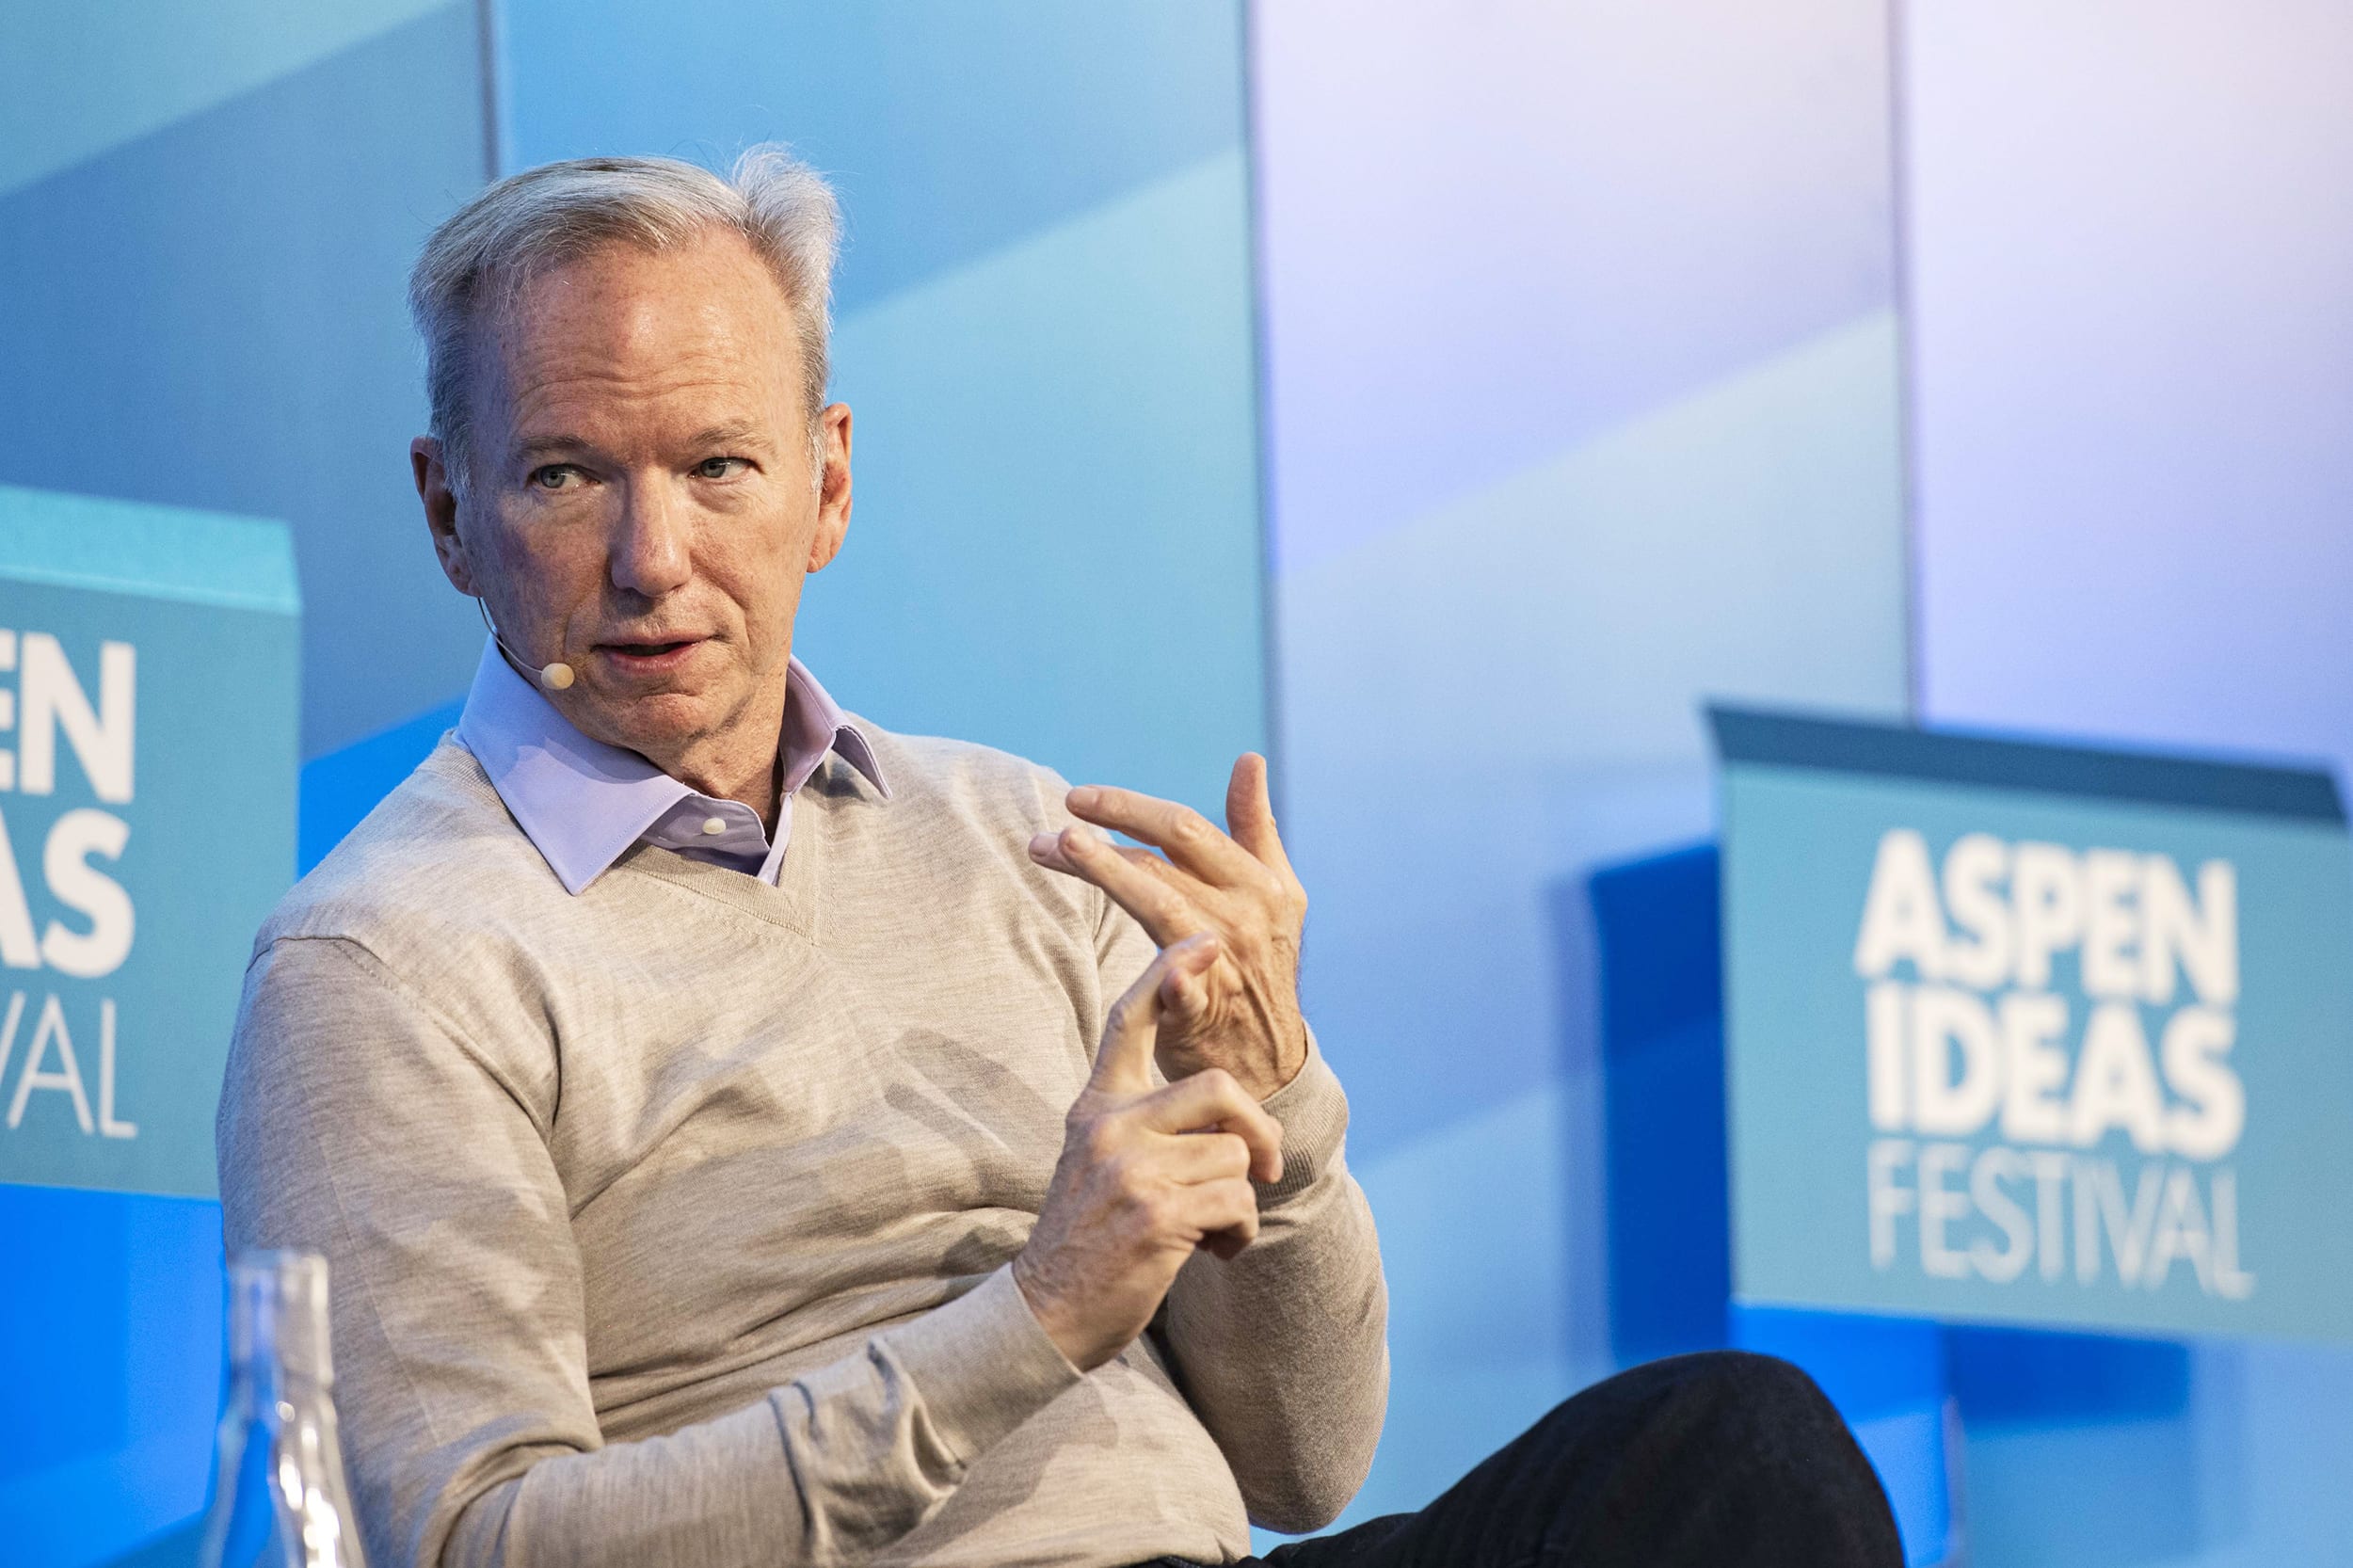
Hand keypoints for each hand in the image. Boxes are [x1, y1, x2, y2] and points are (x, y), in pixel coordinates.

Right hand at [1013, 935, 1286, 1370]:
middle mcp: (1110, 1126)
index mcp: (1096, 1106)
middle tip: (1263, 1169)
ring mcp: (1131, 1168)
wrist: (1045, 1314)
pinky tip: (1209, 1254)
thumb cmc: (1087, 1240)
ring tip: (1208, 1231)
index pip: (1129, 1020)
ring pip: (1234, 1156)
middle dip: (1257, 1131)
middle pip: (1217, 1089)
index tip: (1206, 943)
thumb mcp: (1097, 1162)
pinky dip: (1238, 1236)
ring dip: (1239, 1204)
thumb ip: (1144, 1124)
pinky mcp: (1157, 1214)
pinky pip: (1237, 1203)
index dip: (1169, 974)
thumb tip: (1229, 1114)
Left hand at [1029, 754, 1309, 1100]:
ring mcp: (1229, 962)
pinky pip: (1186, 990)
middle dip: (1103, 837)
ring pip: (1159, 906)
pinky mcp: (1209, 1011)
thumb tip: (1248, 759)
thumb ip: (1255, 825)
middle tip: (1053, 827)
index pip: (1186, 828)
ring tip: (1058, 848)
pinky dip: (1174, 979)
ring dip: (1106, 872)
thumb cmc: (1259, 963)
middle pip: (1164, 861)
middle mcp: (1246, 914)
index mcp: (1258, 880)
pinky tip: (1158, 967)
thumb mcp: (1275, 891)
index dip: (1130, 808)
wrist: (1271, 1057)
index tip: (1078, 798)